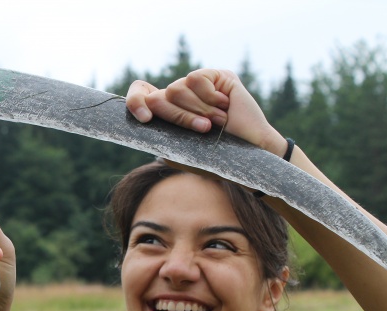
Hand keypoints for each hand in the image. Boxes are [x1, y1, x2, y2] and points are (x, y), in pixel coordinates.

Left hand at [126, 69, 286, 155]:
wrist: (250, 154)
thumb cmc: (215, 158)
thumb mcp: (181, 153)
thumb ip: (160, 137)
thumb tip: (145, 115)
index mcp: (168, 113)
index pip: (141, 95)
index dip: (135, 102)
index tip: (145, 119)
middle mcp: (180, 96)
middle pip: (158, 96)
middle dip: (177, 116)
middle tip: (202, 129)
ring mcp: (198, 84)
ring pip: (176, 88)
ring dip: (198, 110)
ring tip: (216, 123)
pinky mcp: (216, 76)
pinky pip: (197, 78)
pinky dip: (210, 97)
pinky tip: (224, 106)